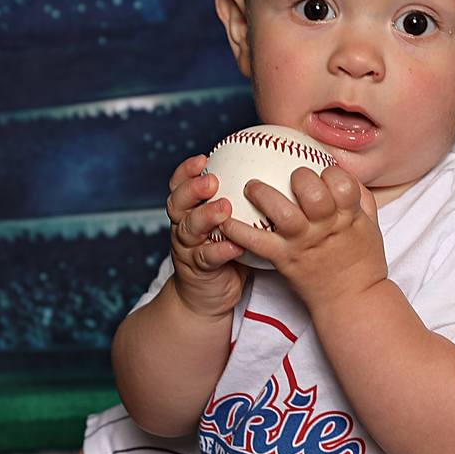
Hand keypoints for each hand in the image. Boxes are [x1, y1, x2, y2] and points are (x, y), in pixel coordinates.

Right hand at [164, 154, 248, 318]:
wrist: (208, 296)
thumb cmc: (227, 252)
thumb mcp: (232, 224)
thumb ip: (242, 203)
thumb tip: (276, 173)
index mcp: (189, 211)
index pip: (180, 184)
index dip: (187, 170)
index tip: (204, 157)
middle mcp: (183, 226)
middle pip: (178, 202)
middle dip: (192, 189)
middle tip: (212, 181)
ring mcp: (187, 249)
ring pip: (188, 228)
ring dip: (205, 216)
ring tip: (223, 209)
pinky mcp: (197, 270)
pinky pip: (206, 258)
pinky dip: (220, 251)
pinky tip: (235, 246)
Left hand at [222, 165, 386, 311]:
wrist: (352, 300)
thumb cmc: (362, 262)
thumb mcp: (370, 226)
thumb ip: (359, 199)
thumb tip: (343, 173)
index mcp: (348, 217)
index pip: (341, 183)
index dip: (331, 173)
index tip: (323, 174)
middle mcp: (325, 227)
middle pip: (312, 193)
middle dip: (299, 177)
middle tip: (290, 178)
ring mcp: (303, 243)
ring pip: (282, 212)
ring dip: (263, 194)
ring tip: (252, 187)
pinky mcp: (284, 259)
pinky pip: (256, 243)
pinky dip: (238, 231)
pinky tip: (226, 222)